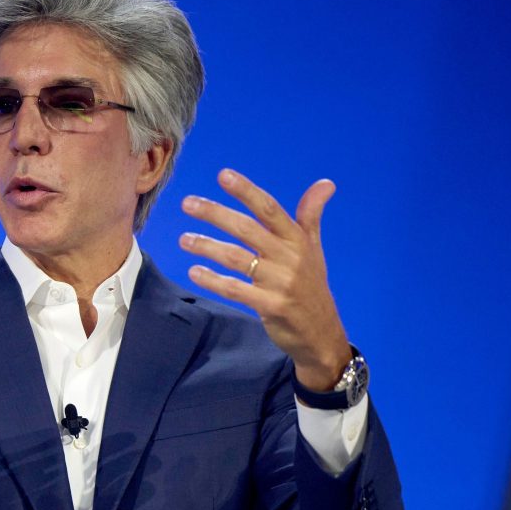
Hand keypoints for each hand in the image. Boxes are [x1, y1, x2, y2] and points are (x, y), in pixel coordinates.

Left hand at [179, 169, 350, 391]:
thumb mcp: (314, 249)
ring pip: (237, 259)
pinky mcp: (270, 306)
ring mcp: (280, 283)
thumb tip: (326, 183)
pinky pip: (236, 290)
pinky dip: (214, 281)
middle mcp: (289, 258)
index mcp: (297, 240)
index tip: (223, 175)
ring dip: (207, 247)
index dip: (247, 191)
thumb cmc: (311, 286)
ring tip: (184, 239)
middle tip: (187, 203)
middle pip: (247, 229)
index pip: (270, 209)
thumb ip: (311, 216)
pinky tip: (194, 272)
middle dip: (216, 214)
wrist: (321, 333)